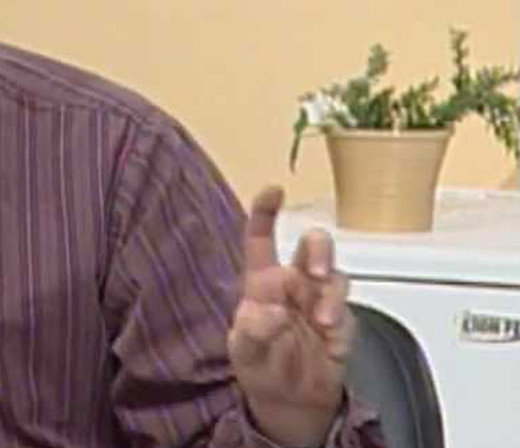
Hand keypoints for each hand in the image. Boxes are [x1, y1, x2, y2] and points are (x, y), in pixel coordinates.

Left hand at [228, 187, 355, 447]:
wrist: (287, 401)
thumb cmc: (260, 363)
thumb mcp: (243, 350)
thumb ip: (251, 330)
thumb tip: (265, 312)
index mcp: (263, 282)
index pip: (263, 240)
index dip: (266, 213)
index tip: (274, 190)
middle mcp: (295, 285)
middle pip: (313, 249)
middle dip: (320, 250)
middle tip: (317, 270)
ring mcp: (320, 303)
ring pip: (336, 277)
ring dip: (332, 291)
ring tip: (321, 317)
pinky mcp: (341, 327)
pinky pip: (348, 315)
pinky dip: (340, 320)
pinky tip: (329, 333)